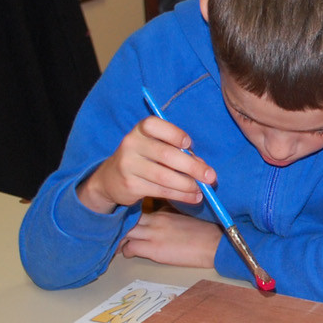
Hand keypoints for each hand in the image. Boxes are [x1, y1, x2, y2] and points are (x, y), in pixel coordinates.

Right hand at [77, 114, 215, 213]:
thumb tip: (203, 167)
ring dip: (188, 185)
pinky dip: (181, 195)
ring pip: (164, 176)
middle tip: (211, 176)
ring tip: (202, 189)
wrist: (111, 179)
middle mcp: (131, 145)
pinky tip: (193, 197)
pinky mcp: (130, 185)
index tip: (189, 144)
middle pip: (166, 155)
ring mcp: (128, 165)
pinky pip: (160, 191)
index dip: (174, 133)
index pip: (154, 125)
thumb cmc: (144, 158)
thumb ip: (178, 152)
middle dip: (192, 167)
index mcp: (140, 130)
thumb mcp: (156, 148)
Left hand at [119, 208, 222, 267]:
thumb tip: (158, 217)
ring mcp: (153, 234)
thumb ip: (169, 214)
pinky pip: (130, 248)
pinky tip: (129, 254)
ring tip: (119, 245)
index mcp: (164, 211)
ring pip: (125, 232)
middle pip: (127, 219)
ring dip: (120, 239)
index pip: (138, 210)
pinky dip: (126, 252)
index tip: (127, 222)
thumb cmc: (205, 233)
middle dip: (120, 226)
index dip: (130, 216)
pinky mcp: (154, 249)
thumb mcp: (185, 217)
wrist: (215, 244)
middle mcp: (156, 220)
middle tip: (117, 233)